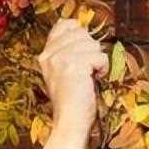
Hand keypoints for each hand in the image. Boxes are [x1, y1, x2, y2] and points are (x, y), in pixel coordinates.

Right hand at [37, 19, 108, 148]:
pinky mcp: (73, 65)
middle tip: (84, 72)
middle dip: (91, 51)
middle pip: (82, 33)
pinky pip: (100, 56)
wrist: (70, 123)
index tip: (82, 54)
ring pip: (93, 44)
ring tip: (87, 78)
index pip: (65, 24)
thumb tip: (79, 26)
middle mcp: (49, 54)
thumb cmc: (73, 100)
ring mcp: (60, 58)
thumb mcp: (64, 71)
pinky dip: (102, 69)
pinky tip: (92, 81)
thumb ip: (68, 49)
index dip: (80, 34)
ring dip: (97, 62)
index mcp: (45, 54)